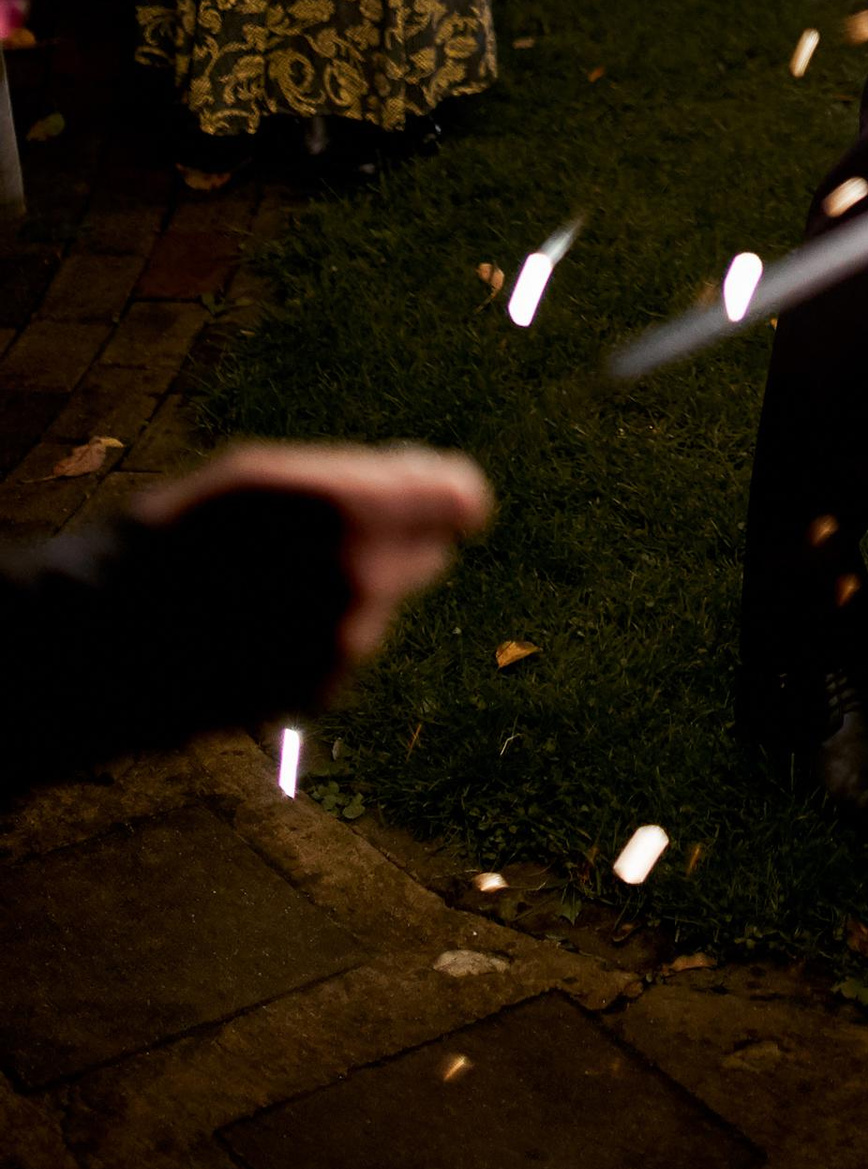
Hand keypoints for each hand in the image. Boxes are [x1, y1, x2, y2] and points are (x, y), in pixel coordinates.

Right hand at [130, 441, 492, 684]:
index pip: (460, 500)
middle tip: (321, 537)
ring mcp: (345, 644)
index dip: (441, 495)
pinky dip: (320, 635)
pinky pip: (346, 647)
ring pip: (382, 602)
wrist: (106, 643)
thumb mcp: (263, 476)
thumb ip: (359, 478)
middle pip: (429, 552)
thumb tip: (442, 491)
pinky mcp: (322, 691)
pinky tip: (257, 629)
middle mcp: (362, 580)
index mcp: (352, 511)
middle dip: (395, 540)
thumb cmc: (181, 537)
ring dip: (351, 589)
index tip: (419, 496)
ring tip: (266, 584)